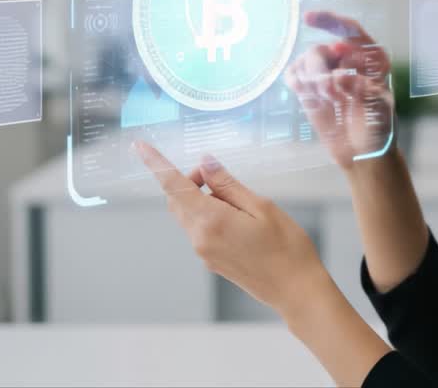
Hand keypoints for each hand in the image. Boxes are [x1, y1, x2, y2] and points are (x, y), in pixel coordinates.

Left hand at [134, 141, 327, 316]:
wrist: (296, 291)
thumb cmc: (287, 248)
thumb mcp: (263, 206)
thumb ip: (229, 185)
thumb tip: (206, 164)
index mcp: (212, 221)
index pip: (174, 186)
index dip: (156, 164)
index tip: (140, 146)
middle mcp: (200, 239)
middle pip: (177, 200)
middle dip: (191, 180)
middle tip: (220, 175)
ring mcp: (204, 253)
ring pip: (188, 215)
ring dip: (201, 198)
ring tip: (239, 200)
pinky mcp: (212, 261)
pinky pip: (200, 230)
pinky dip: (210, 215)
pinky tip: (240, 218)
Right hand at [284, 11, 394, 170]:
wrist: (364, 154)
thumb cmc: (379, 127)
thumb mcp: (379, 107)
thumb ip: (361, 89)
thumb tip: (337, 76)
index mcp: (370, 58)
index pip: (349, 30)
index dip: (329, 21)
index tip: (308, 19)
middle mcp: (347, 61)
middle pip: (320, 49)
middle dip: (320, 70)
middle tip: (330, 93)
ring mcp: (327, 74)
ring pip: (305, 61)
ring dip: (310, 79)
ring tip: (327, 99)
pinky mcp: (310, 89)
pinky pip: (294, 74)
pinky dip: (295, 80)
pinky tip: (303, 91)